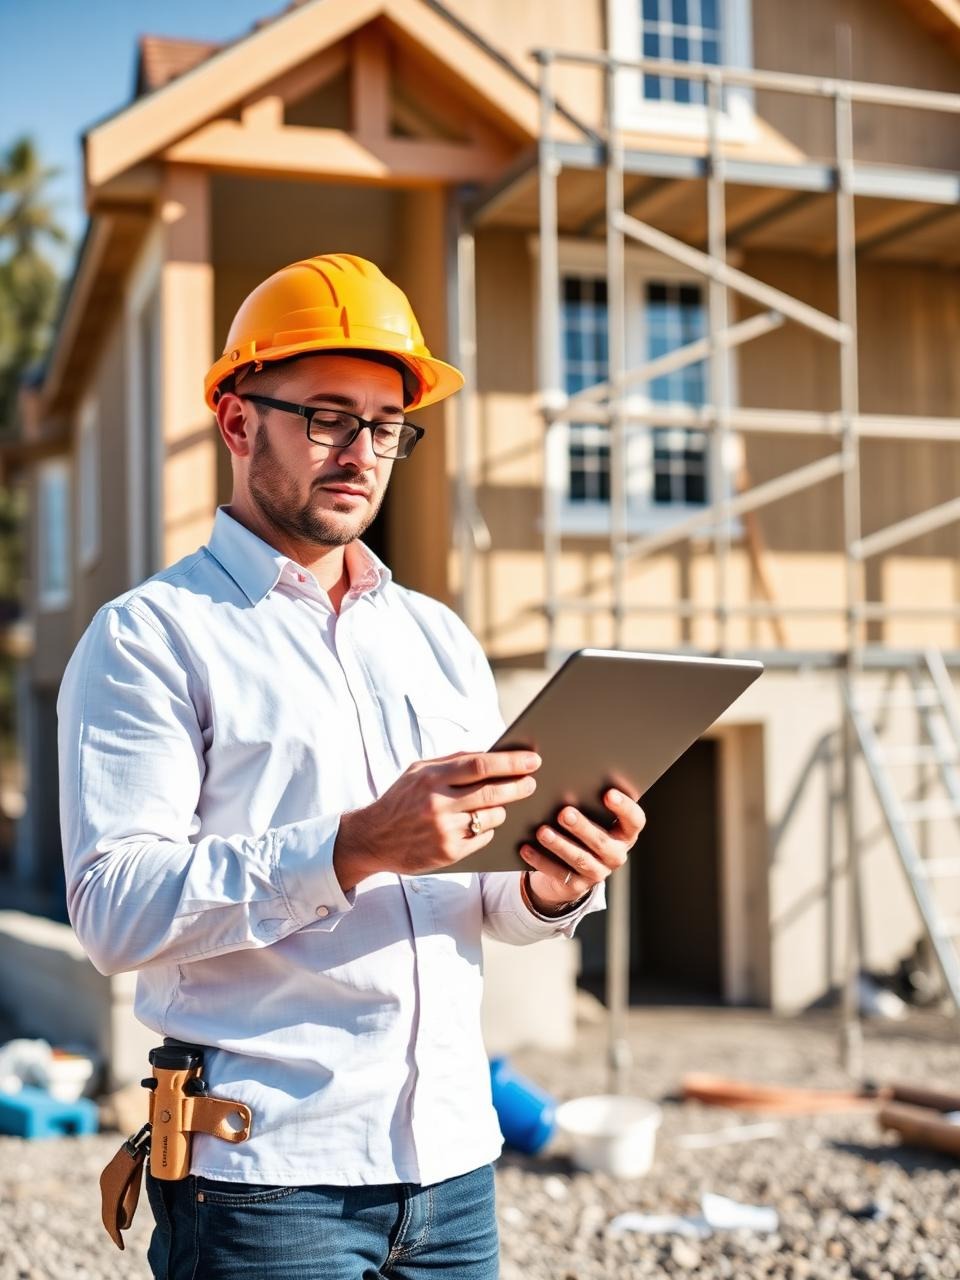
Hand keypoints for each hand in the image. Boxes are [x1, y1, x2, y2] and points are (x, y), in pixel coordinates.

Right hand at [334, 750, 540, 889]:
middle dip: (519, 786)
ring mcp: (444, 831)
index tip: (532, 760)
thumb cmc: (400, 799)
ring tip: (500, 803)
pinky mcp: (448, 853)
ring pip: (492, 817)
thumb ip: (451, 761)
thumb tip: (490, 754)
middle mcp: (438, 804)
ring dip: (501, 809)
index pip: (480, 765)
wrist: (372, 838)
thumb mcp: (418, 771)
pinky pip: (483, 837)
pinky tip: (480, 824)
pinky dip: (487, 829)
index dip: (511, 762)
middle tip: (532, 783)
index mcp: (432, 777)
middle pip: (492, 792)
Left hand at [519, 789, 645, 912]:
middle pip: (602, 842)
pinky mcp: (576, 886)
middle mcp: (616, 854)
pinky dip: (541, 860)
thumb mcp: (589, 815)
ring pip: (580, 859)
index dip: (624, 807)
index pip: (634, 821)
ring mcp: (598, 873)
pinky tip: (526, 848)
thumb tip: (566, 776)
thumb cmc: (580, 829)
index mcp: (625, 833)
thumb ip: (586, 801)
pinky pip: (558, 873)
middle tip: (564, 813)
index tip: (608, 793)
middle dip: (582, 827)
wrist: (568, 868)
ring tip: (542, 832)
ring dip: (560, 845)